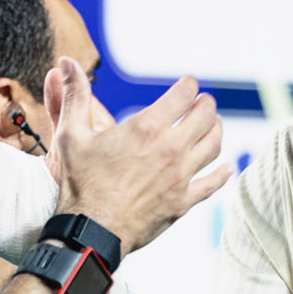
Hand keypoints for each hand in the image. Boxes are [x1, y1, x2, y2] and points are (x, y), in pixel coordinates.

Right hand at [48, 61, 228, 255]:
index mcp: (146, 128)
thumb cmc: (79, 183)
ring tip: (212, 126)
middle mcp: (170, 149)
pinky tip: (226, 167)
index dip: (188, 85)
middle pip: (206, 116)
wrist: (90, 231)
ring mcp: (180, 177)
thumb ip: (74, 95)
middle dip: (205, 104)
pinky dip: (222, 173)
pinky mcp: (183, 202)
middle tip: (202, 103)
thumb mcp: (71, 134)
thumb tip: (66, 61)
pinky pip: (212, 183)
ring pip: (214, 145)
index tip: (187, 85)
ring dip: (216, 130)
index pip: (184, 94)